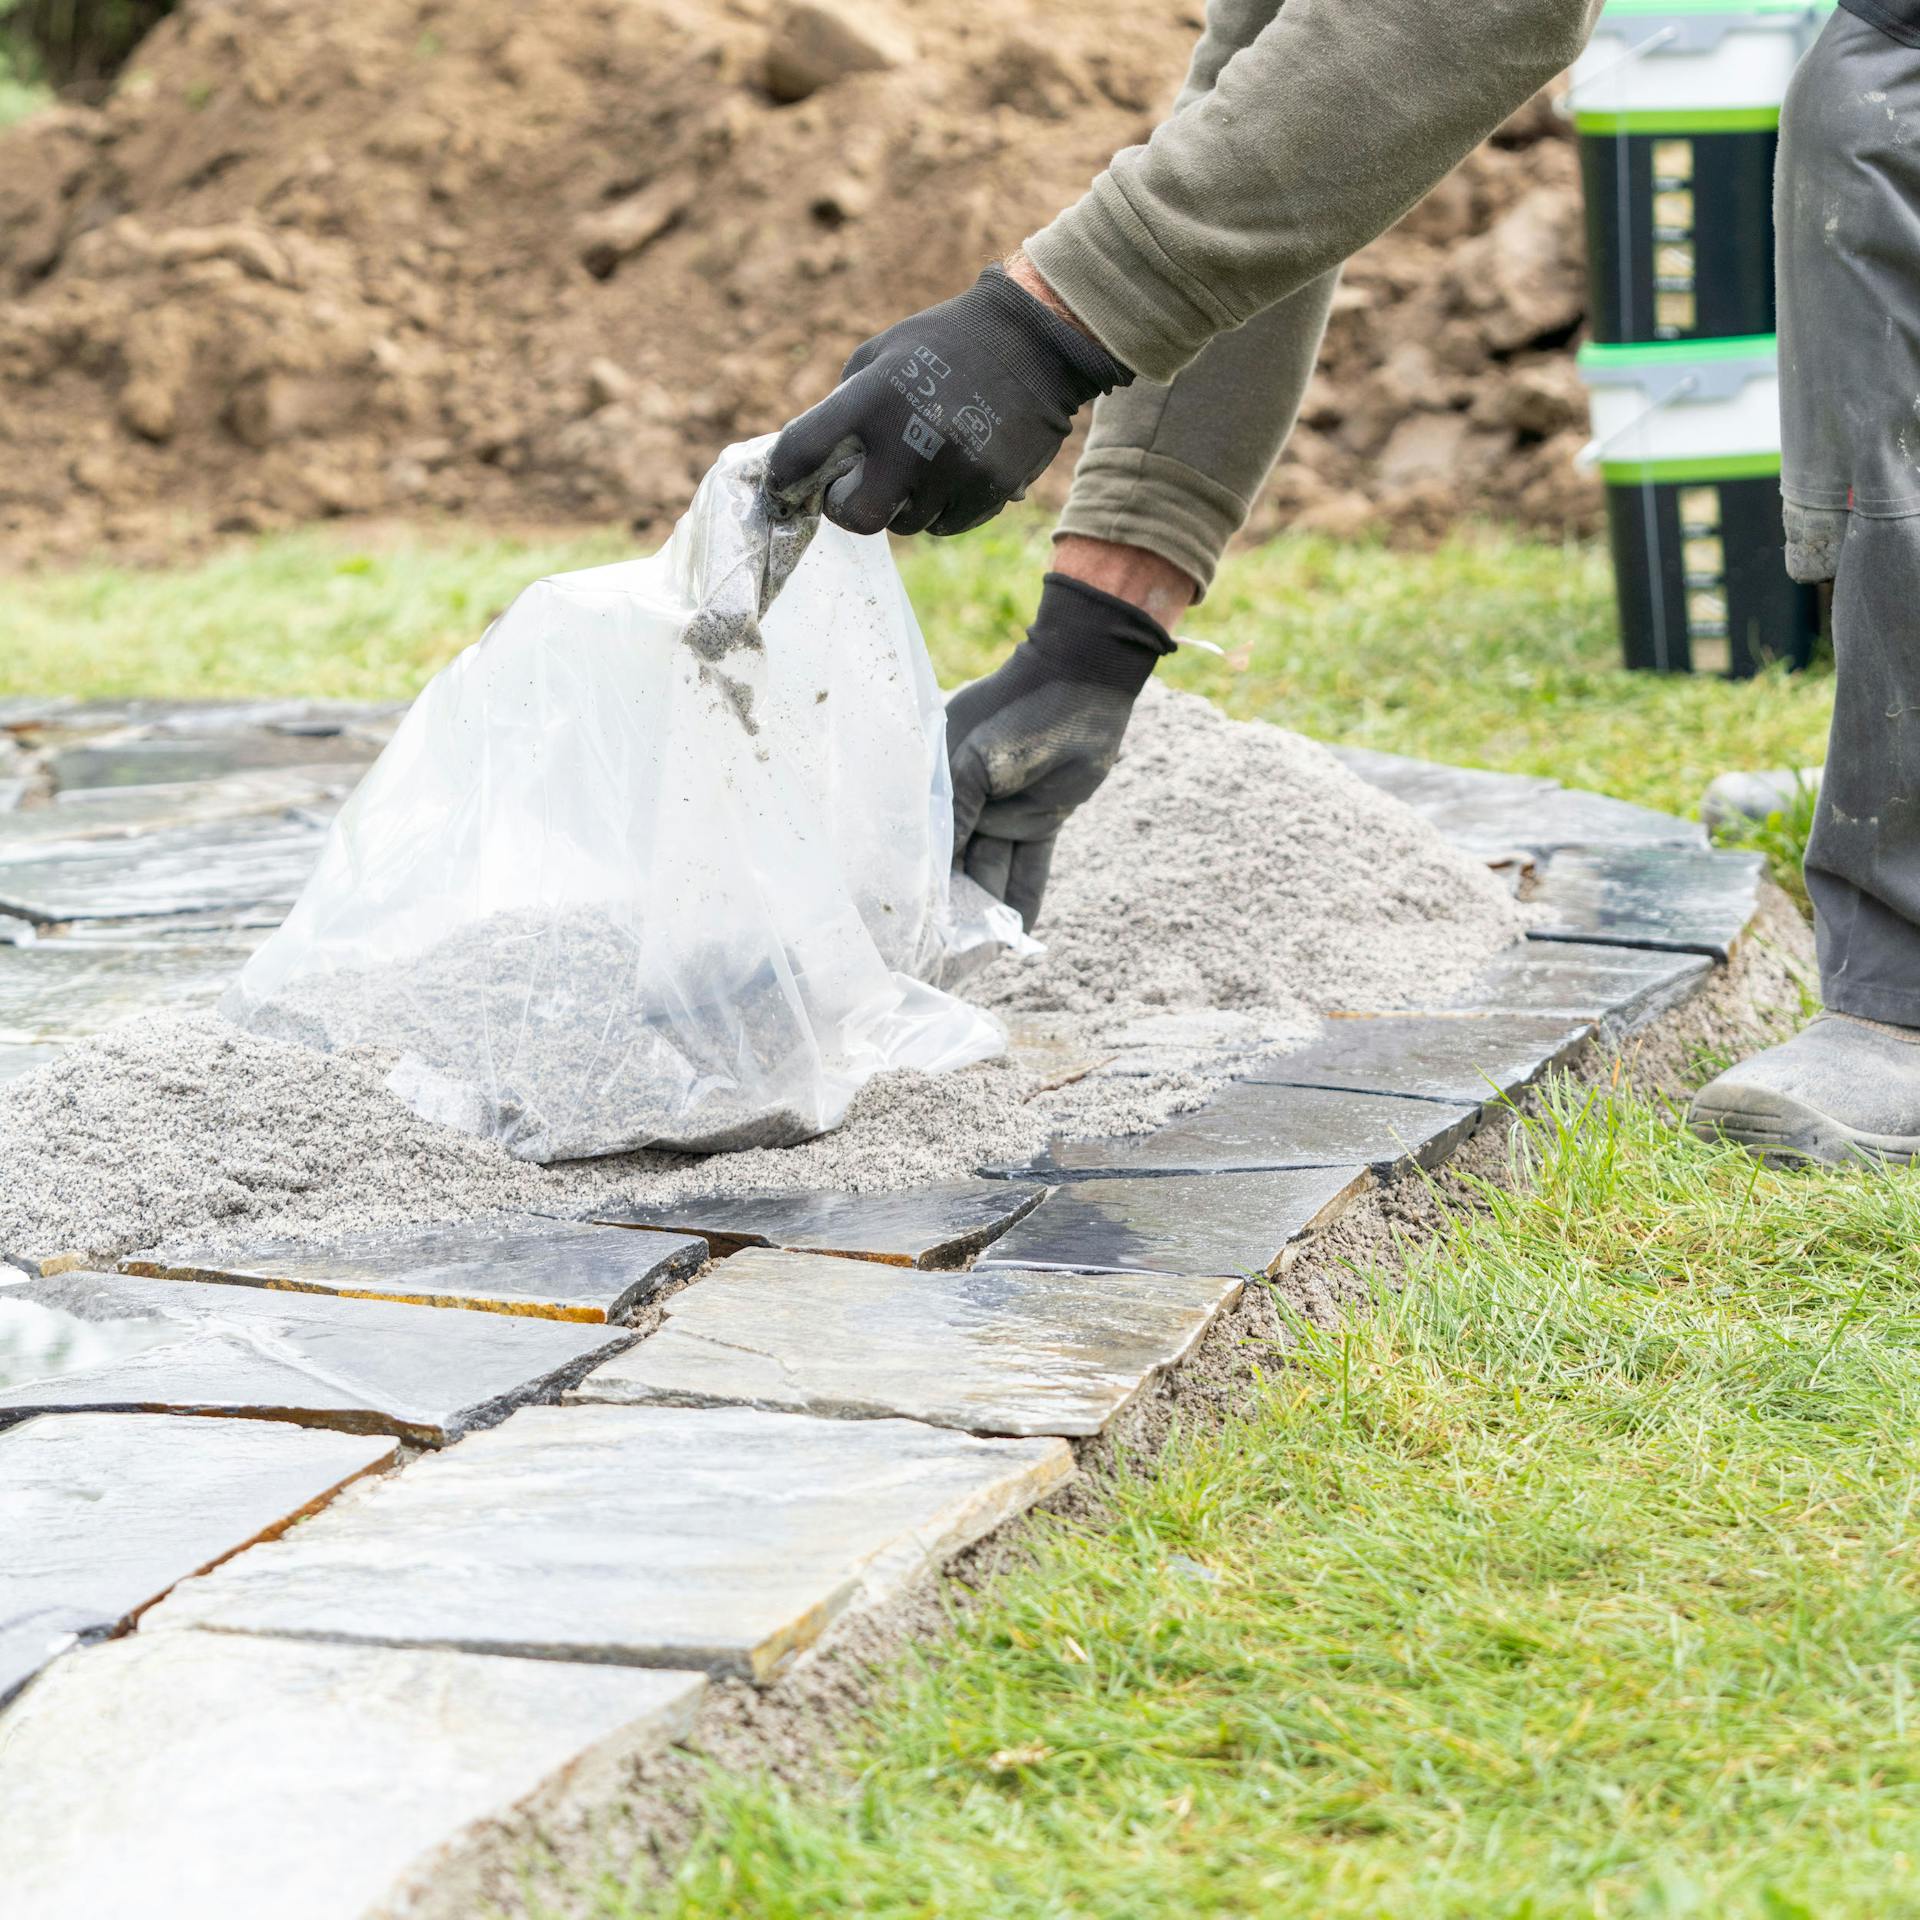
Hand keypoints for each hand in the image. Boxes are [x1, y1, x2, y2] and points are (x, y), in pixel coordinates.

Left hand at [765, 264, 1129, 537]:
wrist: (1032, 340)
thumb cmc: (944, 345)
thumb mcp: (881, 354)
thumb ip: (844, 407)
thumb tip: (815, 464)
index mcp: (872, 396)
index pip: (801, 451)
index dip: (783, 478)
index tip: (784, 487)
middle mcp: (911, 437)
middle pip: (857, 518)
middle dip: (851, 509)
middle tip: (859, 490)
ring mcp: (955, 468)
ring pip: (907, 525)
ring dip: (904, 505)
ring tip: (923, 462)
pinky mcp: (991, 487)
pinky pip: (948, 525)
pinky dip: (943, 509)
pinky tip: (955, 472)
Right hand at [946, 572, 1173, 929]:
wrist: (1082, 684)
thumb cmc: (1019, 712)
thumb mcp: (975, 763)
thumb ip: (956, 815)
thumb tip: (936, 871)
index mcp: (935, 780)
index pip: (919, 840)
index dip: (915, 879)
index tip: (907, 921)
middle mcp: (963, 802)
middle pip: (953, 864)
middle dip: (950, 905)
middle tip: (942, 953)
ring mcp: (1002, 813)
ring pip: (990, 872)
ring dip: (987, 911)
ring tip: (976, 956)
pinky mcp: (1039, 822)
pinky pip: (1029, 868)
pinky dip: (1024, 899)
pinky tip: (1016, 938)